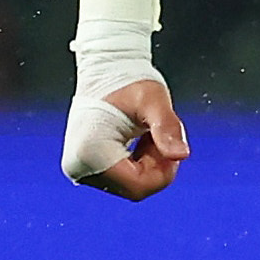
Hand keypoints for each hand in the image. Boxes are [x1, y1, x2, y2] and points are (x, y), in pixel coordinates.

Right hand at [63, 78, 190, 200]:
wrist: (104, 71)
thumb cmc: (129, 81)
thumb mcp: (154, 101)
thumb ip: (167, 129)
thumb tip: (182, 155)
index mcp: (91, 152)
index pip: (138, 186)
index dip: (164, 171)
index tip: (172, 144)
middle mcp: (77, 166)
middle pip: (134, 189)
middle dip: (157, 166)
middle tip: (159, 135)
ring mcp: (78, 169)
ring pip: (129, 185)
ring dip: (148, 164)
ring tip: (148, 133)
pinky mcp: (83, 167)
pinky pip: (120, 178)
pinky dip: (137, 163)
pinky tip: (139, 140)